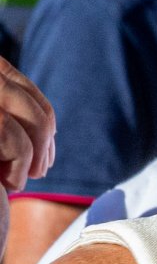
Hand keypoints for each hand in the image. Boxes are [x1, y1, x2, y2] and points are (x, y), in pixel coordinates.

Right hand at [0, 60, 54, 263]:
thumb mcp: (0, 157)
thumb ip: (12, 125)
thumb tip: (43, 115)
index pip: (7, 78)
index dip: (38, 108)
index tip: (45, 151)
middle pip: (9, 85)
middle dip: (41, 123)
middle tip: (43, 166)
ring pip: (10, 104)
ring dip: (33, 143)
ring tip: (26, 175)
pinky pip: (4, 130)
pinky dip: (20, 158)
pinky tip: (7, 186)